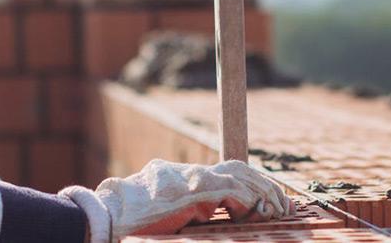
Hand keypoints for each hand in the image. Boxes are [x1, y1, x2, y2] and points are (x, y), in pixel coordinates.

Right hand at [60, 159, 290, 241]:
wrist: (107, 216)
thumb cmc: (129, 223)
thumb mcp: (162, 214)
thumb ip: (185, 211)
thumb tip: (205, 220)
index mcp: (181, 179)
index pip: (225, 172)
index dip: (251, 183)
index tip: (268, 200)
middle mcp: (188, 174)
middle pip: (238, 168)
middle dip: (264, 185)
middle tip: (282, 205)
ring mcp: (190, 180)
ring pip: (239, 176)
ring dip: (263, 193)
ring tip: (277, 210)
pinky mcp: (193, 192)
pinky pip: (231, 191)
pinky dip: (249, 200)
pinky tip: (256, 213)